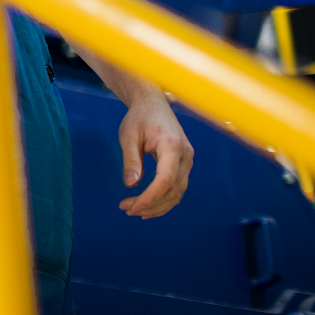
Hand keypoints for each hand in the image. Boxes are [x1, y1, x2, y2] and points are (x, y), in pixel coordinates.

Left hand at [116, 91, 192, 217]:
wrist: (153, 103)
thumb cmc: (139, 117)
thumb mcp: (128, 135)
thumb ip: (131, 159)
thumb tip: (131, 184)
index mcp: (172, 145)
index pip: (165, 179)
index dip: (150, 197)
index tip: (132, 207)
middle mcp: (185, 155)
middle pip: (173, 190)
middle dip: (151, 205)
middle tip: (126, 209)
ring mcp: (187, 160)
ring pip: (177, 192)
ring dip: (157, 205)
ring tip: (133, 210)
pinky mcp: (184, 164)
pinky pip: (177, 187)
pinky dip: (164, 199)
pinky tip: (147, 205)